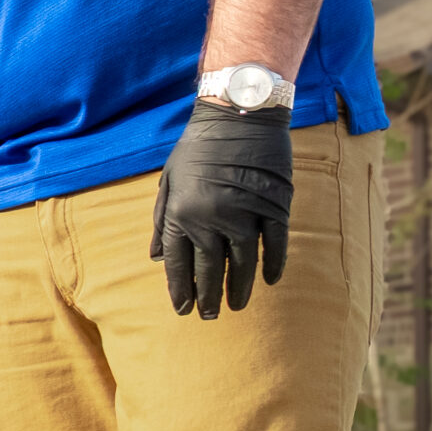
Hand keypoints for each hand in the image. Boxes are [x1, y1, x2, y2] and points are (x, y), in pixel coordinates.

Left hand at [148, 101, 293, 318]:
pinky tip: (268, 281)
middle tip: (208, 316)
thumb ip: (162, 220)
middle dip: (207, 297)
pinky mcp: (274, 206)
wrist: (238, 114)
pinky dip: (273, 265)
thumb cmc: (198, 147)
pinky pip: (275, 245)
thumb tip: (156, 258)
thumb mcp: (169, 181)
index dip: (180, 289)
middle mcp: (212, 219)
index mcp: (181, 213)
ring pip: (243, 264)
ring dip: (239, 289)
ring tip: (235, 307)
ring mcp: (245, 214)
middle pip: (210, 270)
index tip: (182, 309)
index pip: (179, 263)